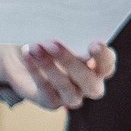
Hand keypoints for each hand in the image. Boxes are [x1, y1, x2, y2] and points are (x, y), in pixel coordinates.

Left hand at [0, 40, 115, 108]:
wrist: (22, 53)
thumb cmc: (48, 37)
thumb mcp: (60, 32)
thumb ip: (71, 34)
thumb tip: (70, 28)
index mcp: (99, 65)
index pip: (108, 66)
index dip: (103, 58)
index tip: (94, 44)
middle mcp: (90, 84)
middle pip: (90, 83)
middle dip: (71, 63)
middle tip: (53, 43)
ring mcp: (72, 96)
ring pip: (69, 91)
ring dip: (51, 68)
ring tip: (35, 46)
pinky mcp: (51, 102)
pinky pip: (47, 92)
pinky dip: (37, 73)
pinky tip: (27, 54)